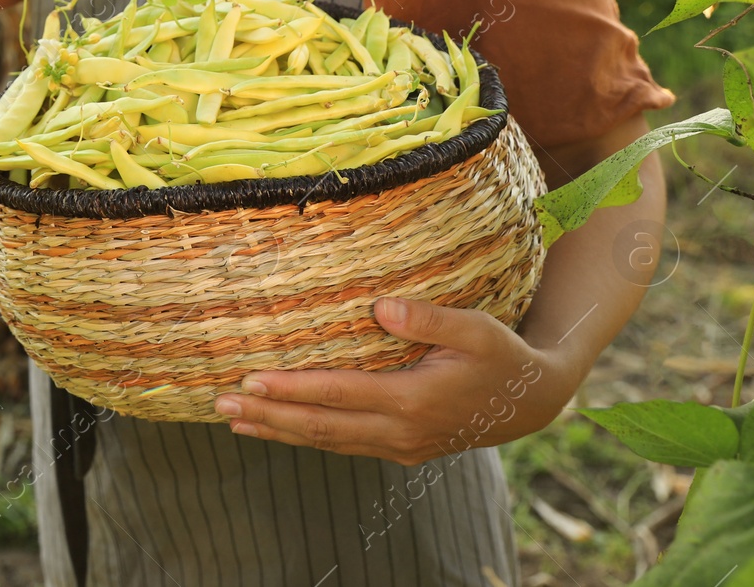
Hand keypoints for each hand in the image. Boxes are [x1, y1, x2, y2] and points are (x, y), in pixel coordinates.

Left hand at [212, 297, 581, 464]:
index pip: (338, 394)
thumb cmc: (501, 354)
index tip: (250, 380)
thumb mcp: (476, 328)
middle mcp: (400, 430)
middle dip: (269, 416)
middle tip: (222, 406)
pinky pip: (342, 444)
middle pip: (321, 427)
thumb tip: (379, 306)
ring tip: (235, 421)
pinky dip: (305, 437)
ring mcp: (399, 445)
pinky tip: (277, 428)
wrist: (531, 401)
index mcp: (413, 400)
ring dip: (279, 431)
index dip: (292, 389)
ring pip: (328, 442)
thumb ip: (429, 317)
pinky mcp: (400, 447)